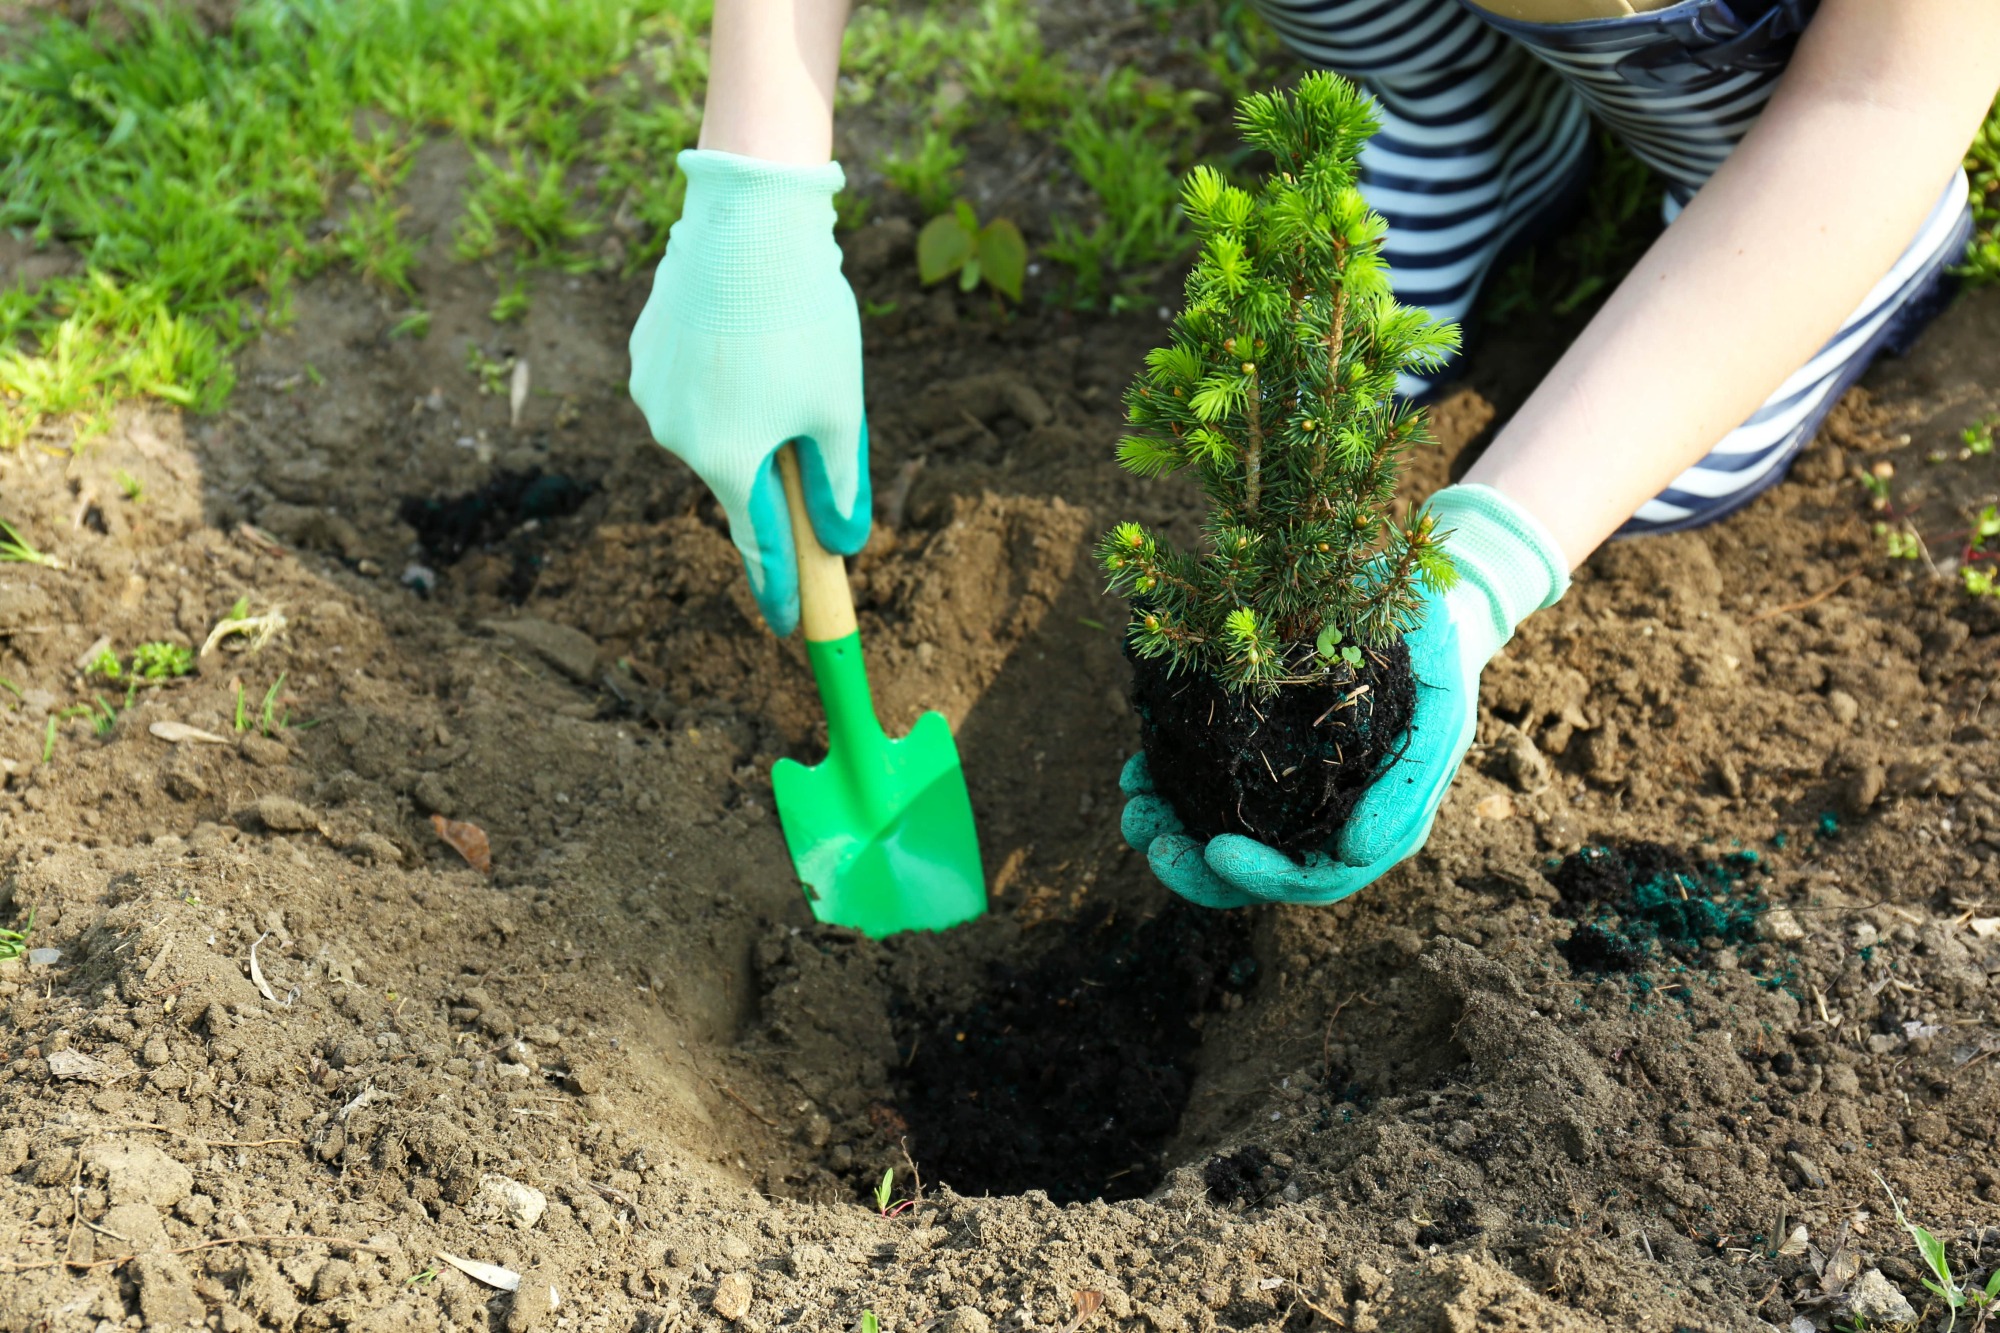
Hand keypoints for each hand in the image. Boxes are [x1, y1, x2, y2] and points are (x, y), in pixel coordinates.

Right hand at [629, 148, 868, 636]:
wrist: (746, 218)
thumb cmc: (802, 318)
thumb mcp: (839, 410)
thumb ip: (840, 485)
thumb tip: (845, 543)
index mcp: (729, 462)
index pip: (760, 545)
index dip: (779, 587)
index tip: (786, 624)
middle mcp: (676, 437)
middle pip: (739, 477)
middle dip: (775, 471)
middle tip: (810, 427)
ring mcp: (653, 393)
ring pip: (713, 427)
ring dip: (749, 415)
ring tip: (783, 353)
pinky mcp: (645, 351)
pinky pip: (692, 384)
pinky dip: (723, 377)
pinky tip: (748, 334)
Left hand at [1118, 484, 1569, 907]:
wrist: (1429, 609)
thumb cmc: (1437, 656)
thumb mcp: (1440, 708)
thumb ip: (1406, 782)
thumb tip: (1353, 849)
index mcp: (1378, 827)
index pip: (1312, 876)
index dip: (1262, 876)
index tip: (1214, 851)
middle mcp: (1331, 823)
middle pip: (1258, 872)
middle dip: (1195, 867)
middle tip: (1148, 838)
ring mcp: (1294, 796)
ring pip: (1224, 838)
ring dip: (1171, 830)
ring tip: (1133, 806)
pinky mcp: (1264, 762)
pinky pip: (1210, 792)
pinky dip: (1171, 787)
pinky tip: (1136, 770)